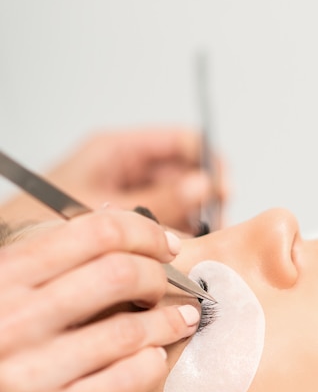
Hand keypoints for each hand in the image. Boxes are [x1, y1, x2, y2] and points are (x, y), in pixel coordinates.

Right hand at [0, 210, 198, 391]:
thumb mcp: (0, 296)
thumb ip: (47, 266)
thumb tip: (120, 227)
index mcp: (1, 277)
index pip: (94, 232)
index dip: (143, 232)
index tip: (165, 243)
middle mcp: (11, 320)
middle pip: (119, 274)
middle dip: (160, 276)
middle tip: (172, 285)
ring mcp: (28, 374)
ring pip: (129, 330)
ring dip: (168, 321)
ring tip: (181, 320)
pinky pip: (124, 382)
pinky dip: (151, 365)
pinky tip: (155, 359)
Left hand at [1, 128, 228, 232]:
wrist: (14, 240)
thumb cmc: (43, 215)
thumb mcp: (108, 204)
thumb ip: (159, 198)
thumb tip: (205, 186)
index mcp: (120, 149)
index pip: (181, 142)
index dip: (209, 160)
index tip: (223, 187)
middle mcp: (130, 170)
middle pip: (186, 173)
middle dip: (206, 195)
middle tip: (216, 219)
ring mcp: (131, 195)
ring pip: (179, 200)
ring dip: (194, 218)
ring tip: (201, 238)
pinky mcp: (130, 222)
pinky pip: (165, 222)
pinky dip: (178, 234)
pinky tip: (182, 249)